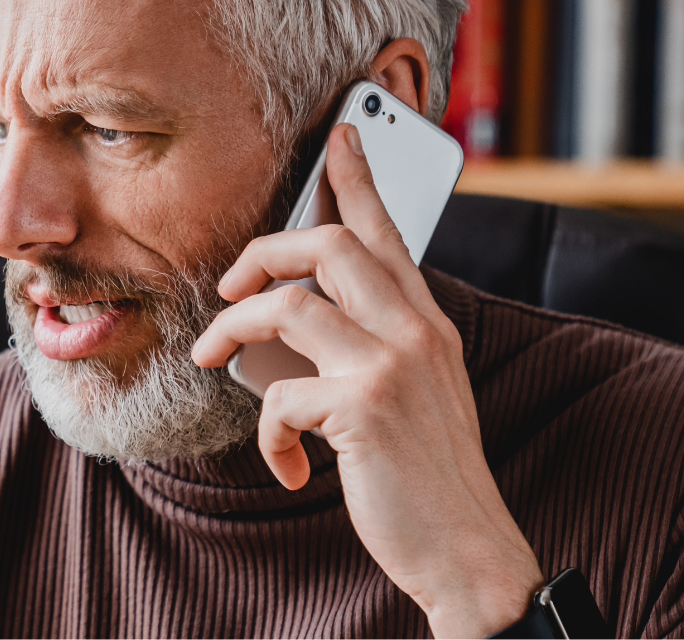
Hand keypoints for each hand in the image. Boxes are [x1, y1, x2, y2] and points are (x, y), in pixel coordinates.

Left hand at [191, 123, 542, 637]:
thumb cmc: (426, 477)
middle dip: (260, 254)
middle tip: (227, 287)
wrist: (468, 550)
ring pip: (286, 306)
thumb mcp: (411, 396)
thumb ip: (371, 348)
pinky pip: (280, 394)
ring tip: (215, 359)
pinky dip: (268, 433)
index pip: (388, 230)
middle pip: (327, 245)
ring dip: (233, 332)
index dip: (357, 177)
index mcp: (427, 322)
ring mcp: (393, 365)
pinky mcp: (364, 408)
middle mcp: (416, 330)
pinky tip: (286, 463)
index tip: (338, 133)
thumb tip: (291, 325)